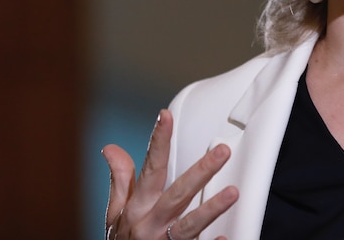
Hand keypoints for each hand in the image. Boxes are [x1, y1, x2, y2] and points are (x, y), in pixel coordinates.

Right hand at [103, 109, 238, 239]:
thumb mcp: (116, 213)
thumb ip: (120, 180)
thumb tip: (111, 147)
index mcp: (138, 208)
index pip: (150, 169)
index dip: (158, 142)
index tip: (166, 116)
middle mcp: (150, 224)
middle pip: (177, 194)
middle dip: (200, 172)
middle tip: (222, 152)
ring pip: (189, 225)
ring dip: (211, 208)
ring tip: (233, 193)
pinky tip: (225, 238)